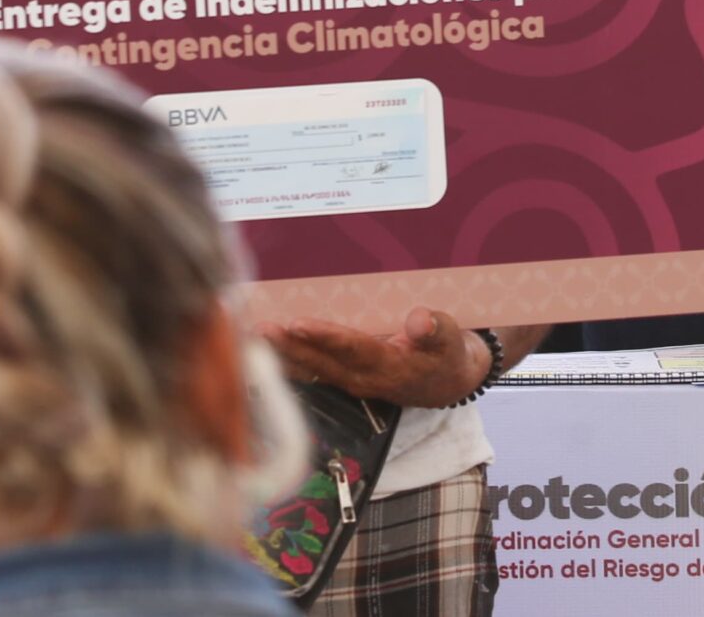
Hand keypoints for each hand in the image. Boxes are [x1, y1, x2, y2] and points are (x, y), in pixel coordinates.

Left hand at [261, 307, 491, 407]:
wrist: (447, 383)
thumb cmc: (446, 355)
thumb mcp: (450, 339)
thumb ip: (434, 330)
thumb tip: (418, 320)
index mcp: (388, 366)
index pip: (350, 349)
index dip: (324, 337)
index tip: (297, 323)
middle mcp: (362, 379)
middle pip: (320, 362)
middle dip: (289, 346)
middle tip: (260, 329)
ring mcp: (350, 382)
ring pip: (310, 369)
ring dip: (281, 356)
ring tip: (252, 338)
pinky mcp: (344, 380)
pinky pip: (311, 372)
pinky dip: (287, 362)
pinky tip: (266, 353)